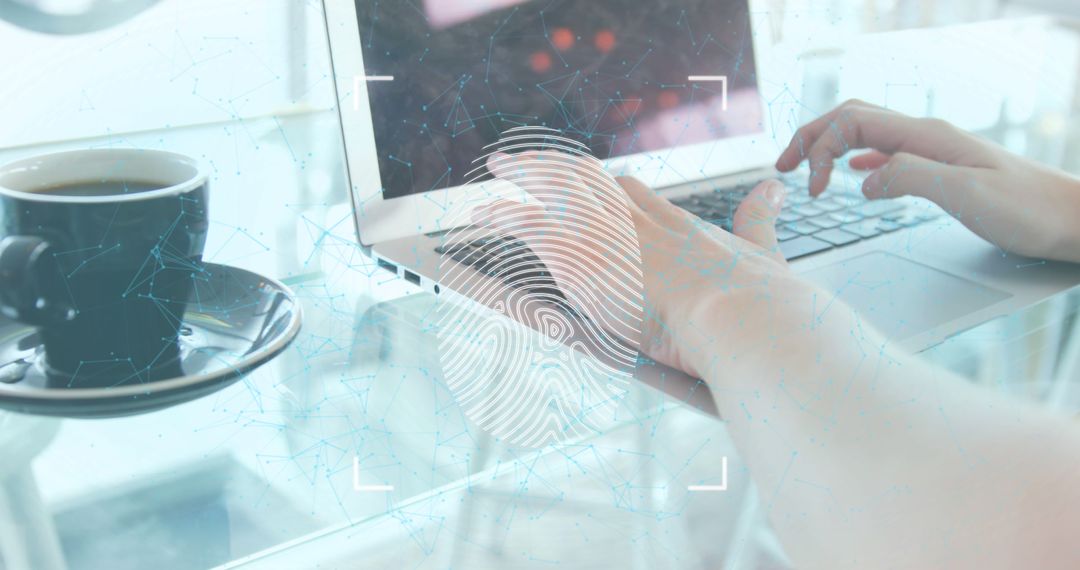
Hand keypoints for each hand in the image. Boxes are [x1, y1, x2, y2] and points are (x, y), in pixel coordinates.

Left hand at [476, 151, 810, 380]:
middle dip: (558, 169)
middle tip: (532, 162)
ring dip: (524, 178)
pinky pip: (533, 228)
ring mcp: (608, 236)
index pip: (633, 192)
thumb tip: (777, 187)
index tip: (597, 179)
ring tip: (499, 170)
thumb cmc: (755, 298)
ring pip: (554, 194)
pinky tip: (488, 211)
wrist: (734, 313)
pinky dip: (509, 216)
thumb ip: (760, 218)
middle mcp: (638, 222)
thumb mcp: (763, 249)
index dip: (610, 185)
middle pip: (589, 182)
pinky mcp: (584, 258)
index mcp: (675, 223)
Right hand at [777, 99, 1079, 261]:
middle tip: (783, 167)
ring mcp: (933, 151)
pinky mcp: (940, 169)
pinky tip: (855, 174)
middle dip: (812, 137)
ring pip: (866, 134)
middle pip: (853, 118)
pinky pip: (887, 152)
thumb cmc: (1026, 209)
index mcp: (926, 136)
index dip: (821, 148)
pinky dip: (857, 159)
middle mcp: (925, 136)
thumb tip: (864, 178)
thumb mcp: (966, 195)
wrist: (1070, 218)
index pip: (853, 121)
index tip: (814, 190)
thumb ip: (911, 177)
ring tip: (807, 170)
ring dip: (830, 146)